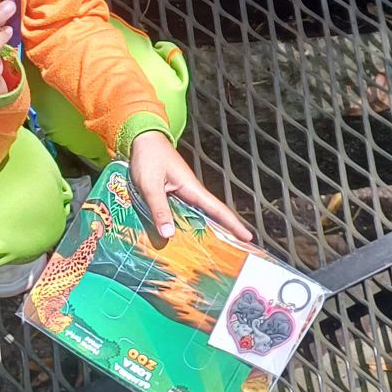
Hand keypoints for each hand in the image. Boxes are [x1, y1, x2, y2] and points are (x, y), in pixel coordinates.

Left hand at [129, 131, 252, 243]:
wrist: (143, 139)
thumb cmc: (148, 158)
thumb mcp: (150, 185)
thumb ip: (159, 209)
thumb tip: (169, 235)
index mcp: (192, 188)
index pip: (218, 209)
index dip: (233, 224)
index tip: (248, 237)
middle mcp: (191, 192)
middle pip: (212, 215)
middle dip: (226, 231)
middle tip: (236, 251)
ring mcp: (183, 193)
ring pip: (198, 216)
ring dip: (208, 230)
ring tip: (217, 250)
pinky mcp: (173, 193)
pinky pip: (184, 213)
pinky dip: (188, 225)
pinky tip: (186, 237)